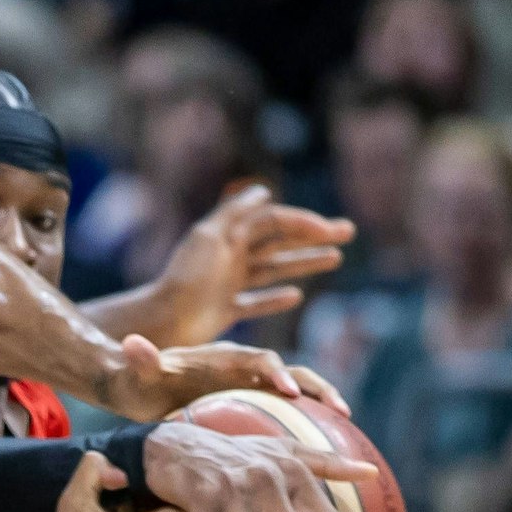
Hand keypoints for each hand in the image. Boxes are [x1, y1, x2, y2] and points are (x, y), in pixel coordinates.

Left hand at [111, 335, 348, 421]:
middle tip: (340, 410)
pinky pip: (284, 407)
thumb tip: (131, 344)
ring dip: (320, 400)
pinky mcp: (248, 399)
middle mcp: (242, 366)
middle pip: (289, 369)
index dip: (276, 373)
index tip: (290, 393)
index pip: (257, 359)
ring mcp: (248, 383)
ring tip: (345, 422)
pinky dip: (305, 417)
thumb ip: (140, 359)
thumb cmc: (138, 379)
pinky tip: (320, 443)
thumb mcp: (138, 371)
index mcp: (222, 357)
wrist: (138, 383)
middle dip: (316, 386)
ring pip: (295, 387)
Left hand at [150, 184, 354, 344]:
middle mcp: (230, 258)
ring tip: (336, 258)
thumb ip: (233, 213)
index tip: (328, 229)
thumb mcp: (208, 237)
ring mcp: (228, 285)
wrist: (162, 319)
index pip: (274, 222)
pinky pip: (254, 303)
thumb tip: (264, 191)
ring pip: (273, 270)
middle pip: (278, 242)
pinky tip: (296, 296)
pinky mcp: (223, 311)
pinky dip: (275, 299)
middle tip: (349, 230)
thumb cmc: (186, 279)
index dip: (302, 222)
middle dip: (313, 236)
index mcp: (228, 237)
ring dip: (304, 262)